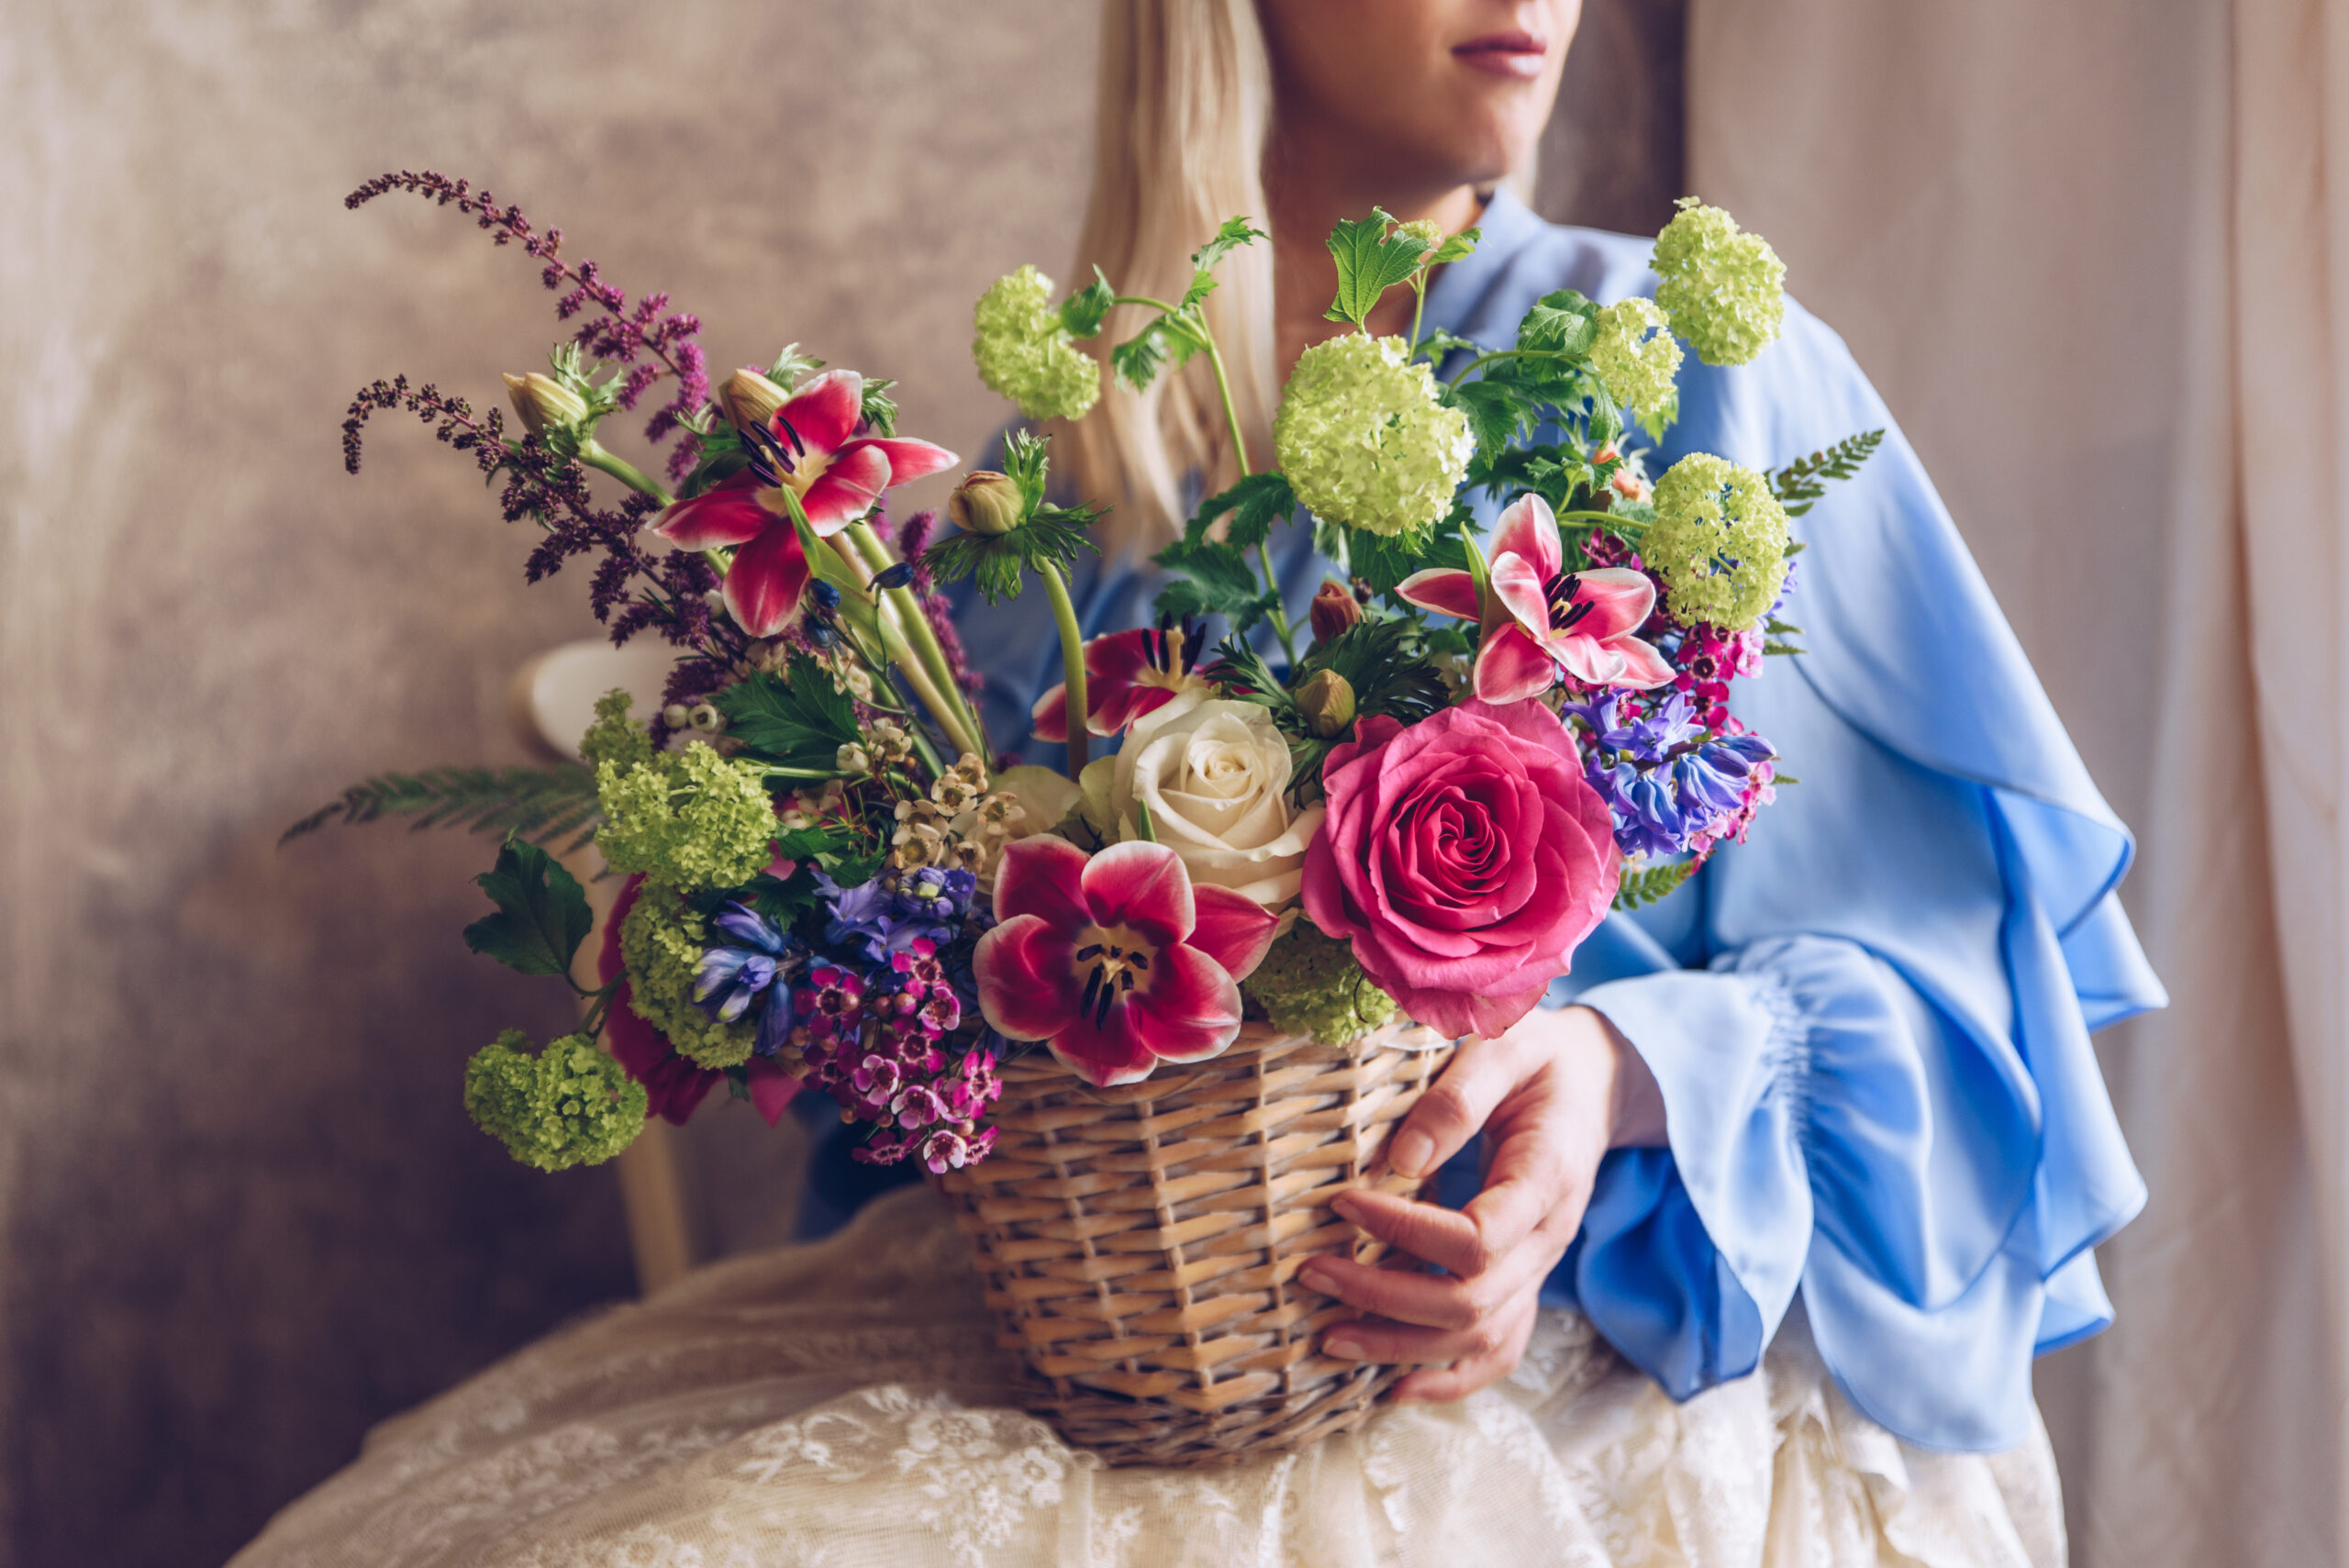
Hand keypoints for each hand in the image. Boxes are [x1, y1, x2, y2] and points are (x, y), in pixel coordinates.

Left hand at [1299, 1004, 1664, 1403]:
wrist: (1590, 1081)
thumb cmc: (1538, 1057)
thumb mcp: (1504, 1048)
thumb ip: (1456, 1099)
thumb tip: (1398, 1161)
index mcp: (1548, 1178)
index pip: (1476, 1238)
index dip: (1404, 1230)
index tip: (1342, 1199)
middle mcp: (1549, 1237)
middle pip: (1472, 1301)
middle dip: (1384, 1296)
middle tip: (1311, 1271)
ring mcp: (1540, 1267)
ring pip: (1479, 1337)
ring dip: (1401, 1346)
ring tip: (1327, 1337)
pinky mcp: (1524, 1280)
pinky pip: (1497, 1349)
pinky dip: (1448, 1378)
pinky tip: (1393, 1388)